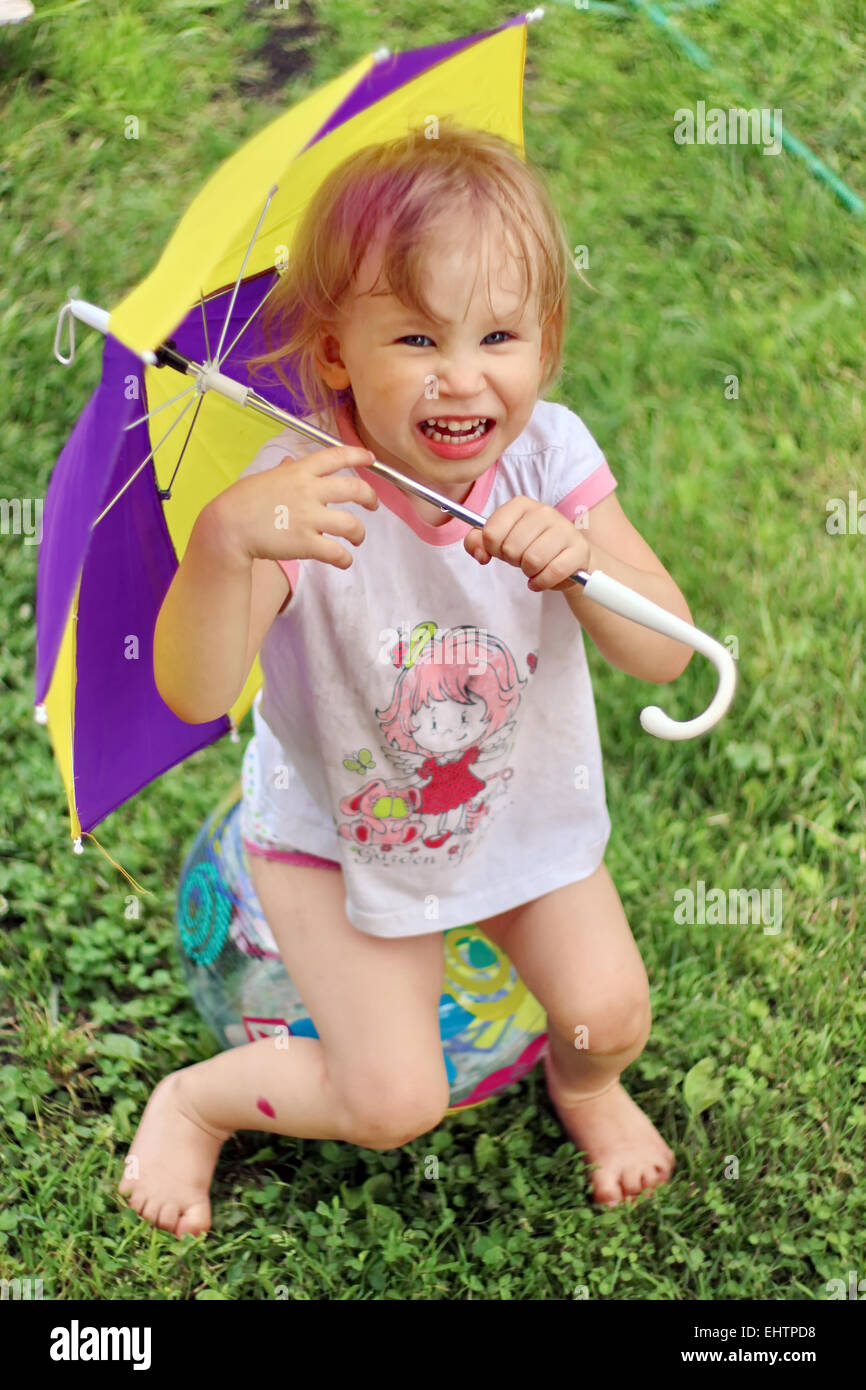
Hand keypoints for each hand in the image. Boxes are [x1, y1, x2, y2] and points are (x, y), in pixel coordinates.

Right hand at [208, 445, 378, 571]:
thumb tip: (291, 461)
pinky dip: (345, 559)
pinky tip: (343, 560)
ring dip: (360, 533)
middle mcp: (309, 491)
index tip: (371, 459)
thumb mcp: (265, 478)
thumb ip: (284, 470)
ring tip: (358, 538)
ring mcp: (309, 517)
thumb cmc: (241, 502)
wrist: (228, 526)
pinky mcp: (306, 543)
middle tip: (373, 504)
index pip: (336, 456)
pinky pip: (337, 552)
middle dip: (370, 497)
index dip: (358, 455)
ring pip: (352, 524)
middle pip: (354, 489)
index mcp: (299, 471)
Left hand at [464, 495, 590, 590]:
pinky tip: (541, 579)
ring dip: (529, 572)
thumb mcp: (501, 541)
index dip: (493, 549)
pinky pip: (553, 572)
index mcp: (521, 504)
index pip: (491, 533)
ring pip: (532, 560)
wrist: (568, 558)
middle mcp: (544, 511)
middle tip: (522, 559)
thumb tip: (480, 554)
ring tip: (534, 567)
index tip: (503, 549)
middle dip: (513, 561)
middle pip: (511, 548)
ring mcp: (564, 529)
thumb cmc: (530, 547)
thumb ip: (478, 542)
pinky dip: (542, 582)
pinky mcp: (579, 550)